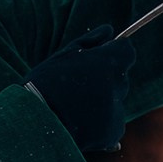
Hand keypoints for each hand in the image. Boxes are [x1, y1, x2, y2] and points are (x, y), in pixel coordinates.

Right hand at [22, 24, 135, 152]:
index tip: (101, 59)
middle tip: (79, 88)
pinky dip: (102, 123)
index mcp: (106, 62)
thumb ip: (90, 41)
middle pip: (120, 78)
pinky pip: (113, 122)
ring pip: (115, 101)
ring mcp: (116, 109)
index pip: (127, 51)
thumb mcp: (64, 56)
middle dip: (106, 80)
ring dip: (103, 102)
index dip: (114, 54)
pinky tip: (80, 124)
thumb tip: (110, 30)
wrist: (36, 125)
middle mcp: (116, 84)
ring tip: (76, 109)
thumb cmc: (45, 85)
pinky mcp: (114, 130)